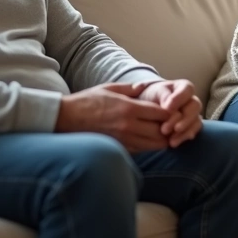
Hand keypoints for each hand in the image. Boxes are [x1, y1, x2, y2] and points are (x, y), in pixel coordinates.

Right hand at [55, 82, 170, 151]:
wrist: (67, 119)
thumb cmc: (88, 101)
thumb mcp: (110, 88)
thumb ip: (131, 88)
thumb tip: (145, 86)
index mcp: (129, 109)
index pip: (162, 114)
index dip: (170, 113)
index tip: (170, 110)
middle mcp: (129, 126)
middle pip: (162, 132)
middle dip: (169, 128)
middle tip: (170, 123)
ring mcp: (124, 140)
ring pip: (154, 145)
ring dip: (161, 139)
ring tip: (160, 132)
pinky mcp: (119, 149)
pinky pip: (141, 150)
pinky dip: (148, 146)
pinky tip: (147, 139)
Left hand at [138, 79, 203, 146]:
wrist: (146, 109)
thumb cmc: (151, 97)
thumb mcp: (154, 93)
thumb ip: (163, 96)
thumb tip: (168, 107)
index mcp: (183, 87)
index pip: (187, 90)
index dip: (179, 99)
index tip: (167, 108)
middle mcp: (191, 100)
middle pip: (195, 106)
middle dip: (183, 119)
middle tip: (166, 129)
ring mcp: (192, 114)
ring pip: (196, 121)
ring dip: (184, 131)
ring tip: (171, 140)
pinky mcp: (191, 126)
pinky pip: (193, 132)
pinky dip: (183, 138)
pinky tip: (173, 143)